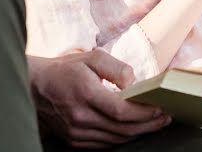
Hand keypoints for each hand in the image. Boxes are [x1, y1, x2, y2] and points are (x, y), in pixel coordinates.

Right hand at [28, 50, 169, 147]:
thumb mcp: (92, 57)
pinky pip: (105, 144)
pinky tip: (133, 129)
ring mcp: (76, 132)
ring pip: (116, 139)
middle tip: (166, 118)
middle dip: (149, 124)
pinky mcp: (74, 140)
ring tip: (155, 123)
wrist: (35, 86)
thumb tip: (133, 84)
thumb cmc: (66, 69)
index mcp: (85, 93)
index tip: (161, 108)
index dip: (144, 113)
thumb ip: (116, 68)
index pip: (121, 111)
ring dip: (138, 133)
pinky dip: (122, 138)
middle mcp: (80, 117)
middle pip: (122, 129)